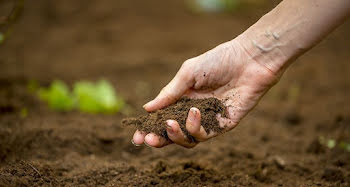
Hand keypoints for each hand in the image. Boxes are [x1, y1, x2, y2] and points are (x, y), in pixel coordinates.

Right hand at [132, 38, 280, 147]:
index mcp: (182, 99)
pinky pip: (205, 135)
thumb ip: (169, 93)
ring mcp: (208, 120)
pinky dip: (195, 127)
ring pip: (187, 139)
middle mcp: (193, 112)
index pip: (162, 118)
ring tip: (171, 122)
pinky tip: (194, 112)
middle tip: (148, 140)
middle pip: (173, 134)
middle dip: (159, 139)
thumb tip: (147, 108)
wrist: (248, 60)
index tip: (137, 136)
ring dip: (176, 135)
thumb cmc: (218, 61)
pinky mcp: (223, 125)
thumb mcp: (188, 74)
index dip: (149, 128)